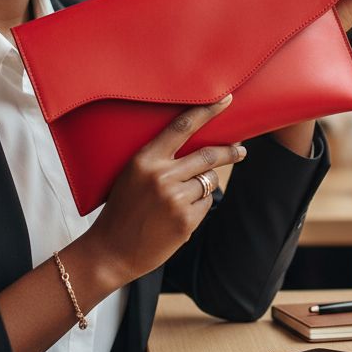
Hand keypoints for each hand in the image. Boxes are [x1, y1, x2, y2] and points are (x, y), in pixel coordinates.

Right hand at [88, 96, 246, 284]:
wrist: (110, 251)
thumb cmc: (121, 210)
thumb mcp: (132, 175)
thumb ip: (159, 160)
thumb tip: (198, 148)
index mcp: (144, 159)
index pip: (182, 126)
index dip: (207, 111)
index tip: (226, 99)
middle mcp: (161, 176)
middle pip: (209, 155)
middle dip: (230, 151)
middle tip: (241, 150)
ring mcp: (175, 199)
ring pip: (208, 182)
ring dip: (203, 187)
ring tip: (180, 200)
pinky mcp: (186, 220)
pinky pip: (205, 205)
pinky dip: (197, 208)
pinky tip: (177, 217)